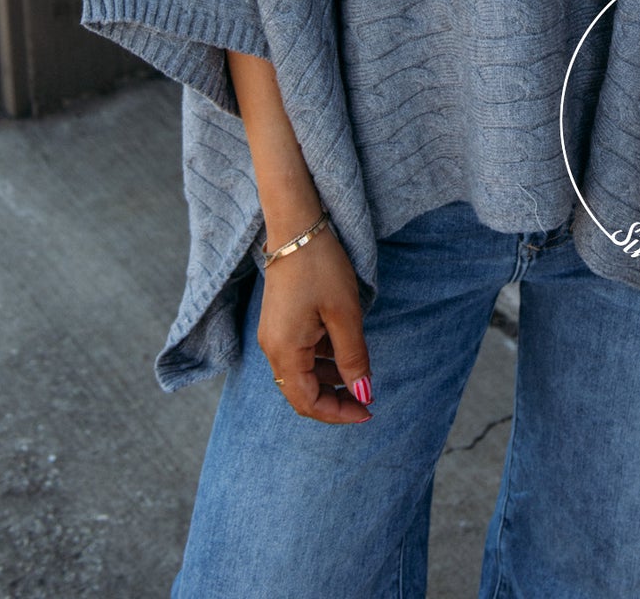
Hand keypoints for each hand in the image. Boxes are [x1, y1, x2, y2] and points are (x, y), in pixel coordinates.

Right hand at [257, 225, 374, 423]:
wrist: (297, 226)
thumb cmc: (321, 267)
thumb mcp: (345, 315)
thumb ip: (352, 359)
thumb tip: (362, 394)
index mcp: (284, 351)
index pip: (308, 403)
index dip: (338, 413)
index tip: (368, 409)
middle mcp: (272, 348)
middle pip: (301, 393)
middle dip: (334, 400)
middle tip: (367, 397)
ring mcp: (274, 335)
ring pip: (301, 374)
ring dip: (329, 380)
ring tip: (360, 373)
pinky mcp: (279, 322)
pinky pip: (299, 354)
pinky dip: (322, 361)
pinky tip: (343, 350)